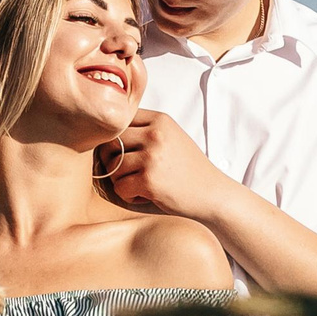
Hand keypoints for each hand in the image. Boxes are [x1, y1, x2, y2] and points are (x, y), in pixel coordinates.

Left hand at [108, 110, 236, 222]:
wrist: (212, 194)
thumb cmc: (187, 168)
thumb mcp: (171, 137)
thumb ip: (144, 129)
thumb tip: (104, 130)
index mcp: (159, 120)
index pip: (120, 121)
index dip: (115, 139)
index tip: (124, 153)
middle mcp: (155, 134)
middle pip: (110, 141)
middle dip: (112, 159)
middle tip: (125, 172)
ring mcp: (151, 156)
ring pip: (112, 166)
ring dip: (121, 180)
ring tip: (139, 184)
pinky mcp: (148, 180)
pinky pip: (119, 187)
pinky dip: (128, 195)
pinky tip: (144, 195)